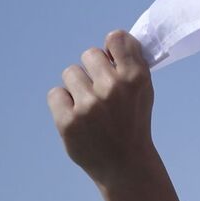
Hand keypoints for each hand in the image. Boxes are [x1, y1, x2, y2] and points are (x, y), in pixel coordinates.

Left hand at [49, 31, 158, 186]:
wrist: (124, 161)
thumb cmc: (133, 121)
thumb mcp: (144, 91)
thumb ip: (131, 65)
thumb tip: (113, 40)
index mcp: (136, 77)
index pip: (115, 38)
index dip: (111, 47)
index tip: (111, 59)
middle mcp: (113, 87)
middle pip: (89, 54)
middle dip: (92, 68)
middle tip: (99, 87)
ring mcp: (89, 105)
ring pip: (71, 73)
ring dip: (77, 85)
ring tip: (88, 103)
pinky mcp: (68, 120)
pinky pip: (55, 93)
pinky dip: (63, 102)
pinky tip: (76, 114)